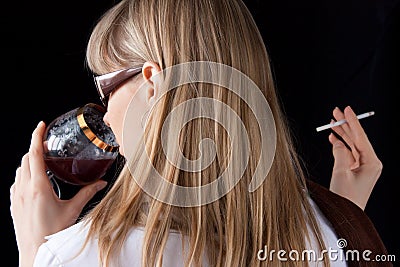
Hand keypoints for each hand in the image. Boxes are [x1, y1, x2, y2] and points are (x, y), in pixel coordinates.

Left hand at [10, 121, 107, 266]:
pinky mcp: (14, 203)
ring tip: (42, 161)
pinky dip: (24, 174)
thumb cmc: (52, 233)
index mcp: (38, 187)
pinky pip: (16, 181)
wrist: (34, 251)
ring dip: (30, 160)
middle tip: (47, 144)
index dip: (37, 136)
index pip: (34, 153)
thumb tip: (101, 183)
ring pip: (20, 168)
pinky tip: (34, 180)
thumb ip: (88, 193)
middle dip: (35, 147)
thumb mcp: (72, 210)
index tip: (41, 125)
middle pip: (26, 158)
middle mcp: (24, 188)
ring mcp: (17, 196)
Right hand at [328, 106, 381, 209]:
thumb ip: (339, 152)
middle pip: (357, 139)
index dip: (352, 122)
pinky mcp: (356, 171)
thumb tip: (337, 141)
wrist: (345, 214)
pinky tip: (333, 138)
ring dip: (342, 134)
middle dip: (346, 125)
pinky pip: (348, 153)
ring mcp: (363, 167)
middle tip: (336, 113)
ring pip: (351, 145)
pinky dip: (340, 145)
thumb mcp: (341, 172)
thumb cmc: (346, 198)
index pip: (361, 136)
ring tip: (332, 123)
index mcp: (372, 162)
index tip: (347, 109)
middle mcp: (370, 163)